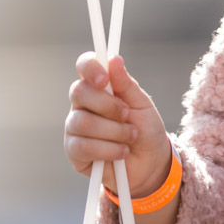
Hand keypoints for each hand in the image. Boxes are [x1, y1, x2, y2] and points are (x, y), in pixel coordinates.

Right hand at [66, 53, 171, 196]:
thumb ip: (126, 84)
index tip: (104, 78)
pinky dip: (108, 150)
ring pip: (83, 122)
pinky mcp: (74, 151)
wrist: (150, 164)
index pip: (84, 65)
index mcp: (98, 87)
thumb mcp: (142, 105)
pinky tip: (121, 153)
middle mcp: (82, 104)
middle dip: (108, 106)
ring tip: (130, 138)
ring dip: (114, 132)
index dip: (90, 67)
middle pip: (79, 92)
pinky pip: (83, 147)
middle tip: (127, 115)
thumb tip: (114, 59)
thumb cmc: (145, 130)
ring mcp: (74, 127)